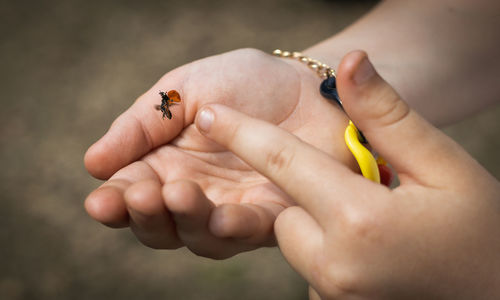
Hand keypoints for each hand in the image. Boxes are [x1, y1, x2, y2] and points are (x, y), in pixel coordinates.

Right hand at [84, 48, 354, 257]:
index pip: (130, 192)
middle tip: (141, 194)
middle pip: (160, 225)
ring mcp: (232, 208)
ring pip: (199, 236)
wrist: (308, 85)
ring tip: (178, 193)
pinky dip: (233, 228)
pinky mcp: (272, 216)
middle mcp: (196, 193)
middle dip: (146, 215)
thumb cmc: (244, 83)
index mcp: (166, 164)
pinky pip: (249, 232)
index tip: (101, 201)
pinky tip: (221, 217)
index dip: (114, 202)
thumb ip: (141, 125)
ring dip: (185, 221)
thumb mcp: (184, 91)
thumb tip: (93, 164)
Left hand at [194, 51, 499, 296]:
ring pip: (295, 240)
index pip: (282, 164)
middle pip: (284, 211)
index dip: (243, 133)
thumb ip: (387, 115)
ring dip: (317, 224)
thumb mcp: (441, 163)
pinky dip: (328, 253)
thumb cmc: (480, 229)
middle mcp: (335, 265)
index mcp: (360, 220)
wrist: (497, 293)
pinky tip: (370, 253)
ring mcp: (334, 295)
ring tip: (371, 224)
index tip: (210, 114)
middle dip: (304, 194)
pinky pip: (311, 268)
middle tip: (357, 191)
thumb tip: (350, 63)